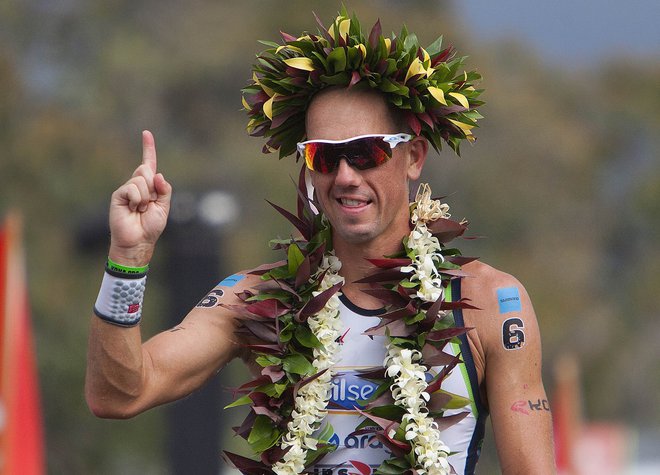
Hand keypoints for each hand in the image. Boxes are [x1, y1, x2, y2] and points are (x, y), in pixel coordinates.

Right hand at [108, 130, 171, 265]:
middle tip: (149, 203)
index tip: (147, 133)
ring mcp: (127, 189)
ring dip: (146, 197)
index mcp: (149, 186)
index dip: (148, 148)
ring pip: (141, 180)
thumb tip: (157, 173)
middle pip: (147, 170)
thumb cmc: (151, 226)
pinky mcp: (118, 195)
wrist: (138, 241)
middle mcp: (137, 185)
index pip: (149, 164)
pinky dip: (138, 199)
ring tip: (141, 209)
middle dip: (153, 187)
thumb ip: (164, 189)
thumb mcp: (164, 206)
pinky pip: (133, 188)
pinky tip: (134, 209)